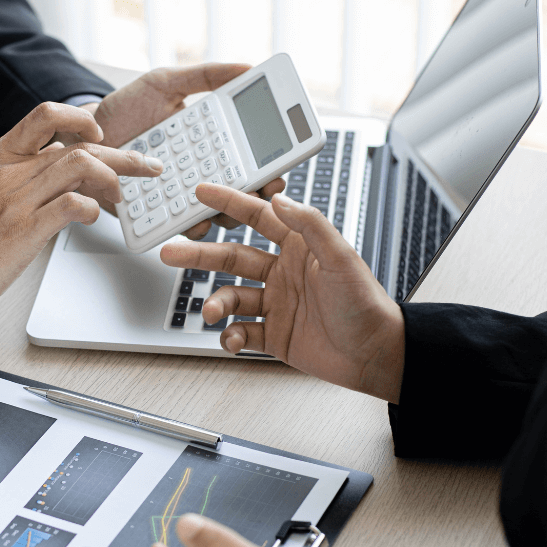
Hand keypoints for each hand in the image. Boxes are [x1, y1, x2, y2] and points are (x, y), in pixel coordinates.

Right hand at [0, 102, 162, 351]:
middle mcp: (8, 170)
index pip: (45, 114)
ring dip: (114, 178)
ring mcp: (16, 199)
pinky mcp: (24, 230)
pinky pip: (72, 206)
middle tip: (147, 164)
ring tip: (125, 196)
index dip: (82, 118)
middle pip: (78, 143)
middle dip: (121, 152)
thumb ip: (13, 178)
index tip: (103, 134)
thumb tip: (51, 177)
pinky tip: (94, 218)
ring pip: (80, 166)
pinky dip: (92, 209)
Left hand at [65, 63, 286, 238]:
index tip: (277, 170)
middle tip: (259, 191)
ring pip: (217, 216)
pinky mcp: (158, 216)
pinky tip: (193, 220)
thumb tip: (247, 67)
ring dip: (227, 216)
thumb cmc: (125, 110)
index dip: (269, 168)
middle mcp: (201, 174)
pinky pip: (180, 227)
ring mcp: (180, 197)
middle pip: (241, 194)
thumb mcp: (164, 83)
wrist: (82, 137)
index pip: (250, 160)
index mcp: (211, 143)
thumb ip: (205, 76)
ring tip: (226, 209)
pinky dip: (191, 227)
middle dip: (256, 197)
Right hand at [160, 187, 405, 402]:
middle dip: (200, 255)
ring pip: (232, 297)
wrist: (375, 354)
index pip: (257, 218)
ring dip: (216, 303)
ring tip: (210, 311)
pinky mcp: (275, 336)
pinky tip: (232, 339)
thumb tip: (279, 198)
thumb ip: (309, 224)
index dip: (229, 203)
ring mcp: (277, 304)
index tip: (202, 192)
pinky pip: (243, 332)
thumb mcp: (340, 257)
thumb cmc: (365, 304)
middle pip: (232, 257)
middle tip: (171, 252)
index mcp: (298, 247)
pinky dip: (232, 336)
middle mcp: (283, 273)